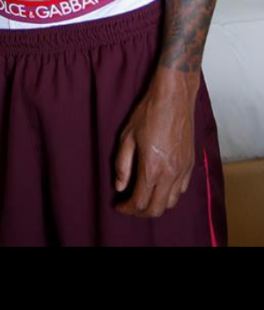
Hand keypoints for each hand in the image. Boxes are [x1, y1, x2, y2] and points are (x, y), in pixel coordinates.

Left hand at [113, 73, 199, 218]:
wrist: (173, 97)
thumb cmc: (148, 112)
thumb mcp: (127, 136)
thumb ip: (122, 164)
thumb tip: (119, 186)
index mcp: (152, 167)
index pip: (140, 201)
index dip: (127, 208)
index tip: (119, 205)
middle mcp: (170, 173)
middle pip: (157, 208)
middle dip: (141, 212)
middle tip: (129, 206)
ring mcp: (183, 169)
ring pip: (171, 202)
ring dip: (156, 204)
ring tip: (144, 196)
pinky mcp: (191, 163)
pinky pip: (182, 189)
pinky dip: (170, 194)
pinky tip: (160, 185)